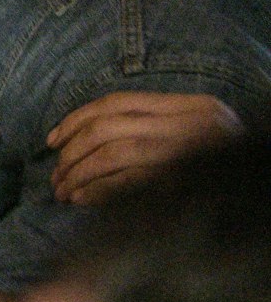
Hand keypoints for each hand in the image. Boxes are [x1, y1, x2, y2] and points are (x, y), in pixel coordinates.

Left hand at [48, 91, 245, 204]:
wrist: (258, 188)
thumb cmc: (223, 164)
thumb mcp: (197, 132)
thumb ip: (154, 126)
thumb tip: (84, 141)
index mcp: (191, 107)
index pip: (116, 102)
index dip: (76, 119)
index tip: (52, 140)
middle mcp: (189, 125)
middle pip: (107, 128)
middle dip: (71, 153)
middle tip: (55, 175)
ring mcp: (188, 153)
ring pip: (113, 154)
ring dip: (78, 173)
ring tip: (62, 191)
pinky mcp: (185, 183)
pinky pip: (130, 183)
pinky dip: (99, 190)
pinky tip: (81, 199)